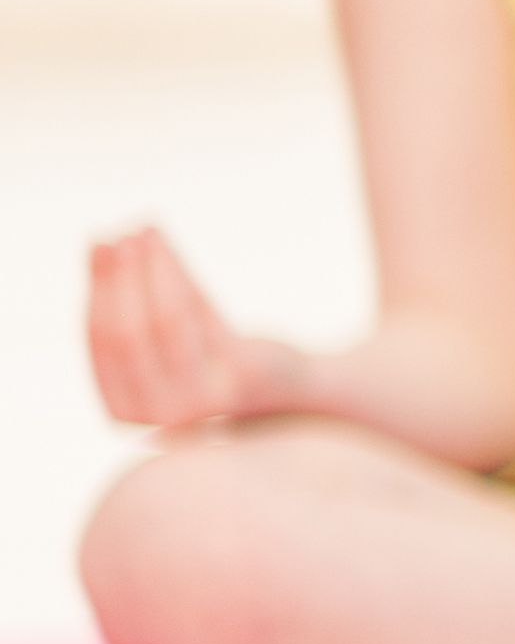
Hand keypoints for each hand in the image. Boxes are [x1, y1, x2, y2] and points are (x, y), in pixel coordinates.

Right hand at [84, 227, 302, 435]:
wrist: (288, 387)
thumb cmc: (213, 357)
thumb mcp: (164, 338)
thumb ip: (133, 303)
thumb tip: (101, 246)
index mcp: (123, 410)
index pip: (100, 345)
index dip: (97, 291)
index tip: (98, 246)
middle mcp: (159, 414)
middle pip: (127, 333)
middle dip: (118, 279)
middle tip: (116, 234)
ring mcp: (203, 400)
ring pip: (165, 319)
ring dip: (150, 267)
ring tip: (143, 229)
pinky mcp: (241, 376)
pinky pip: (200, 314)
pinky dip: (178, 271)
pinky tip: (164, 243)